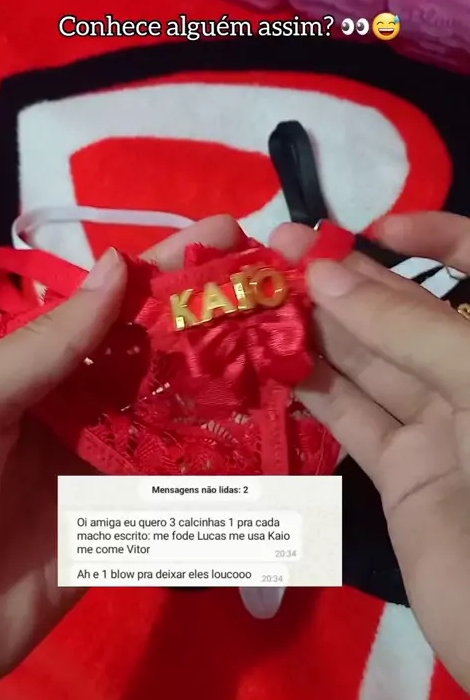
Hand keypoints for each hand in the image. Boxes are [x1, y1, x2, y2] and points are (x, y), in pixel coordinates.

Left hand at [0, 216, 240, 684]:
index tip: (231, 234)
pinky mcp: (132, 521)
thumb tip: (118, 264)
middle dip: (221, 318)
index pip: (119, 305)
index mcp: (48, 368)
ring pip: (186, 413)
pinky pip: (186, 487)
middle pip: (165, 353)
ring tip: (299, 352)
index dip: (172, 267)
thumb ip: (47, 342)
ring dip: (237, 384)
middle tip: (284, 288)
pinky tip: (279, 439)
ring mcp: (114, 462)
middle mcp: (89, 405)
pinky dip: (231, 465)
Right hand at [272, 211, 469, 691]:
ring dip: (317, 329)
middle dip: (348, 279)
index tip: (373, 226)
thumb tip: (327, 274)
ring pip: (371, 364)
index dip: (435, 235)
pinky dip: (312, 388)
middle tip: (278, 250)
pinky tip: (268, 358)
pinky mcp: (403, 473)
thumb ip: (404, 327)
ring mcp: (440, 426)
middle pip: (405, 313)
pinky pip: (353, 419)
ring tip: (258, 295)